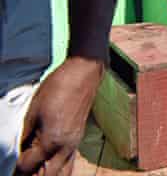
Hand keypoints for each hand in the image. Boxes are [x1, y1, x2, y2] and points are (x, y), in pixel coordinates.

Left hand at [15, 57, 103, 175]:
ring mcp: (75, 143)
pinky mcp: (79, 138)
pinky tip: (51, 167)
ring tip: (36, 172)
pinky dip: (59, 170)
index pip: (28, 166)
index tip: (9, 168)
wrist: (84, 73)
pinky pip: (69, 163)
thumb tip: (20, 150)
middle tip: (22, 172)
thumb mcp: (34, 110)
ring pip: (63, 173)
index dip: (16, 169)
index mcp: (51, 140)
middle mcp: (65, 147)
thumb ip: (26, 134)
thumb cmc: (58, 87)